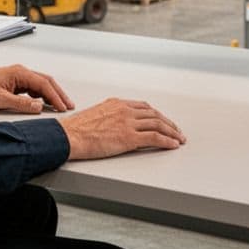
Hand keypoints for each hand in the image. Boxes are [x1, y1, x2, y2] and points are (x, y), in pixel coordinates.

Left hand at [0, 65, 73, 113]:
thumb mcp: (0, 99)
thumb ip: (21, 103)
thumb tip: (39, 107)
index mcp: (19, 73)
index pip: (43, 84)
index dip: (55, 96)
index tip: (63, 107)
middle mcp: (21, 72)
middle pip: (46, 82)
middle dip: (59, 94)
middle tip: (69, 105)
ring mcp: (19, 77)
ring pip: (41, 85)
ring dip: (52, 95)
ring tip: (60, 106)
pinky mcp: (16, 83)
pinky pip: (33, 88)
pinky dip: (42, 95)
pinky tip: (45, 103)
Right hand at [59, 98, 185, 159]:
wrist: (69, 136)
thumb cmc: (76, 129)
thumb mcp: (96, 115)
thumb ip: (110, 117)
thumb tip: (115, 126)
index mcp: (117, 103)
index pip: (144, 107)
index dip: (157, 114)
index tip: (163, 120)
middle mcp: (125, 110)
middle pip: (155, 115)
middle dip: (168, 123)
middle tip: (177, 130)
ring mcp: (128, 123)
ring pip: (158, 125)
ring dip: (172, 132)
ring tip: (179, 139)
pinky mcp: (129, 138)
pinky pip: (154, 138)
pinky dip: (167, 141)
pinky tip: (172, 145)